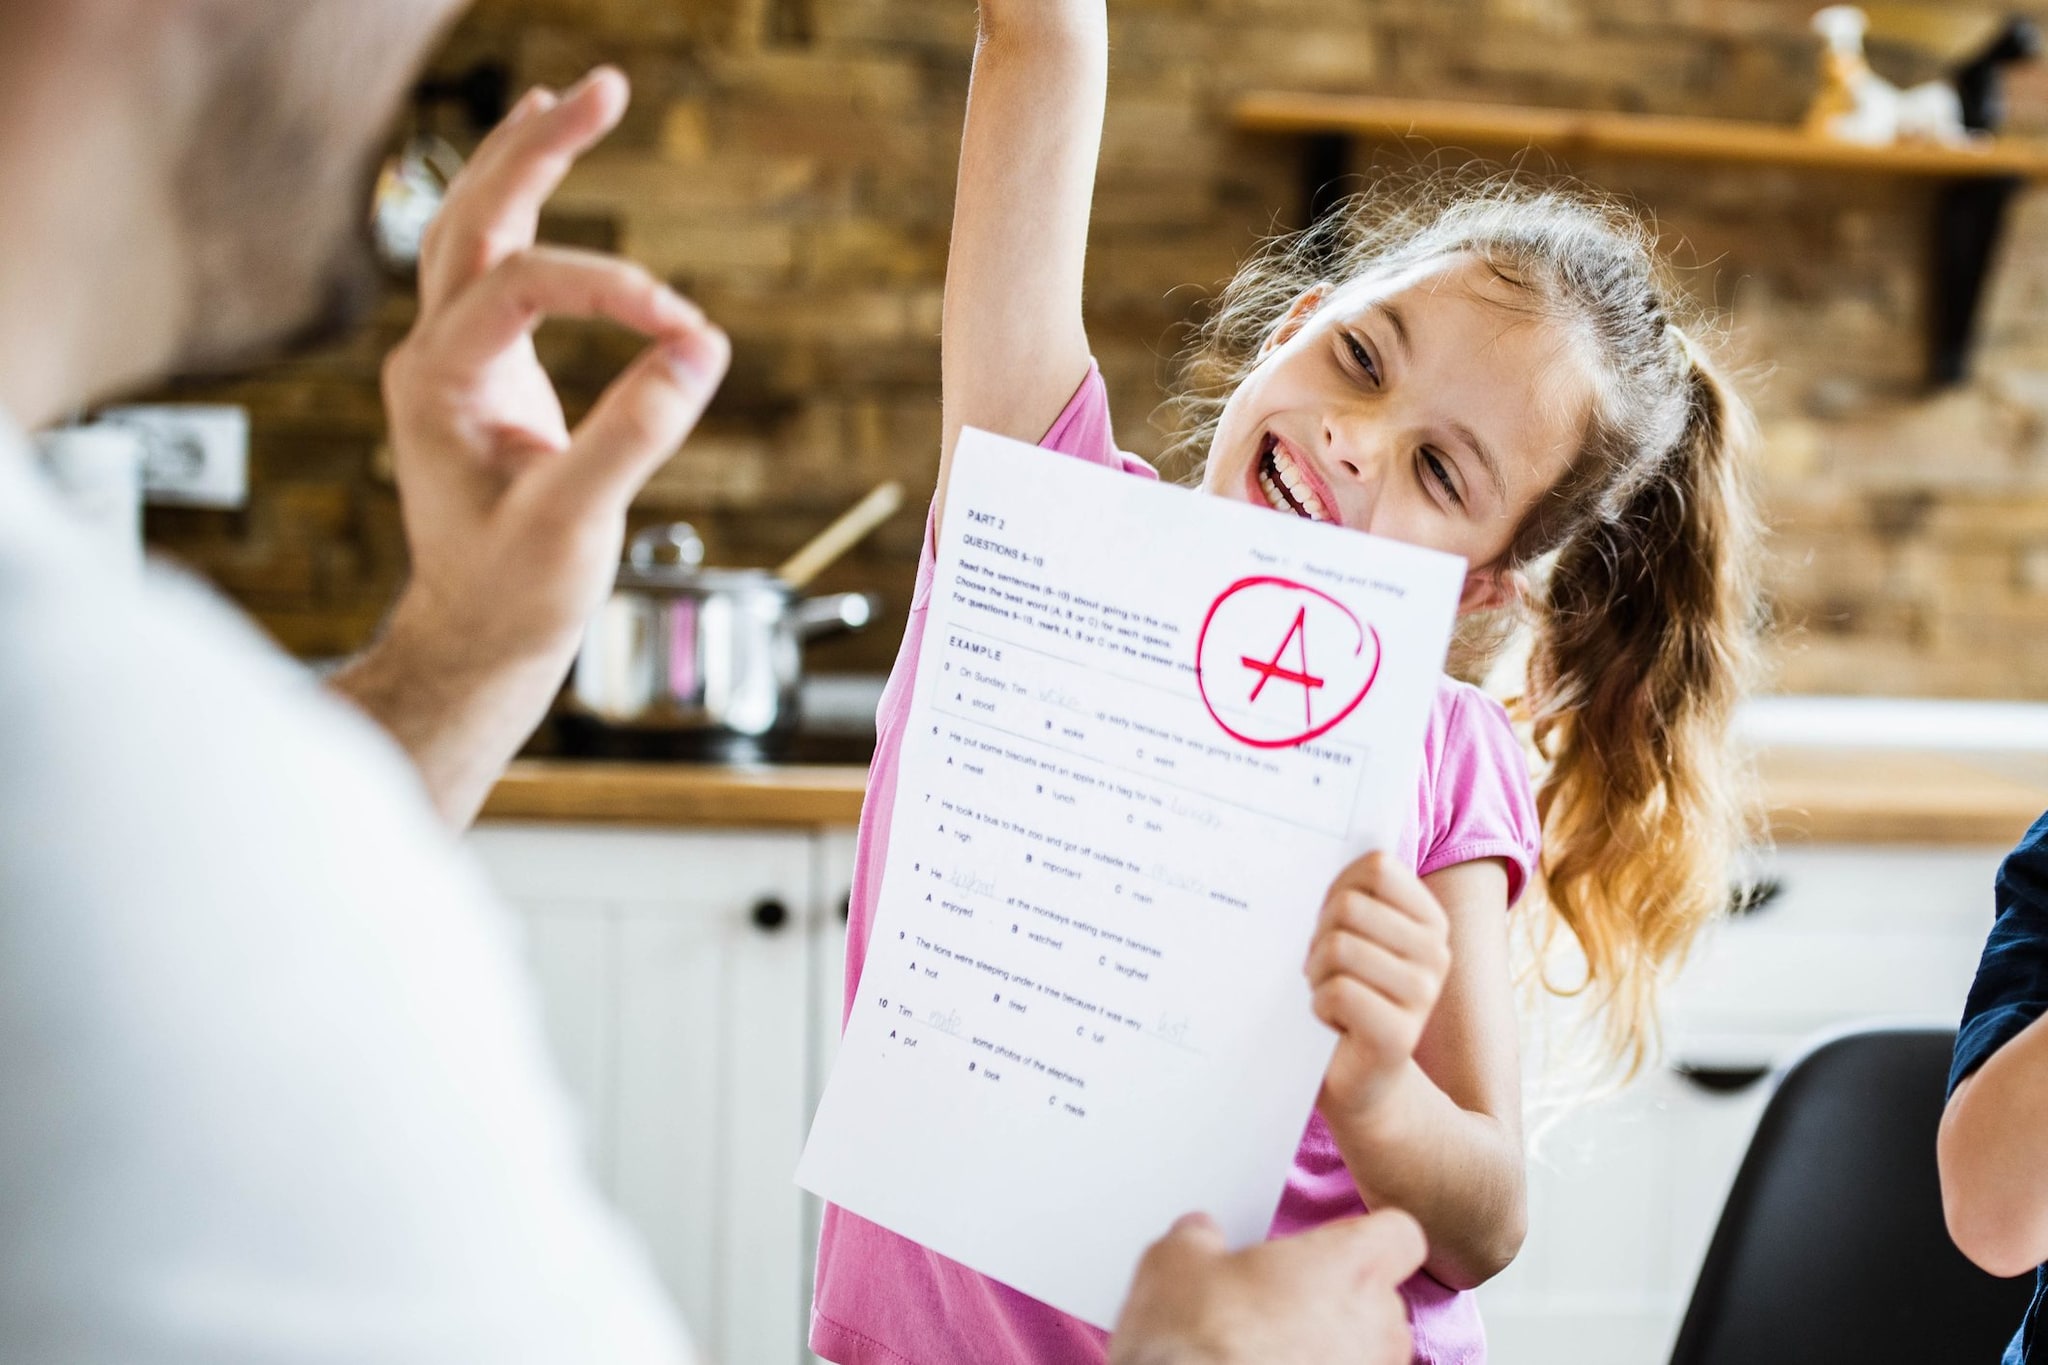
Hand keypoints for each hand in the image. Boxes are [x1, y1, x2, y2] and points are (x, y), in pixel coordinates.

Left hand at [380, 66, 728, 685]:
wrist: (475, 639)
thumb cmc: (514, 593)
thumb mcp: (577, 520)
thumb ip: (635, 432)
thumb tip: (701, 348)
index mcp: (438, 384)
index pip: (525, 284)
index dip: (611, 289)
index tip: (683, 328)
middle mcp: (431, 357)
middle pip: (472, 217)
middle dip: (537, 149)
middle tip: (602, 88)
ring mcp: (448, 361)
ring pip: (470, 230)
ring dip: (521, 164)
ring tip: (571, 101)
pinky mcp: (477, 373)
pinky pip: (490, 268)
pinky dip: (521, 212)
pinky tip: (545, 177)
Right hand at [1108, 1210, 1422, 1364]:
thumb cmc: (1199, 1345)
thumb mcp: (1175, 1263)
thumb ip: (1200, 1237)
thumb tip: (1199, 1235)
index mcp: (1348, 1265)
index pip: (1398, 1233)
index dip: (1364, 1237)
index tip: (1329, 1244)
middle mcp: (1376, 1324)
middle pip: (1382, 1297)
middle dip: (1339, 1298)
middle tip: (1279, 1302)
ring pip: (1367, 1353)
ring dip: (1332, 1350)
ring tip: (1271, 1352)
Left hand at [1305, 851, 1452, 1120]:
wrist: (1358, 1079)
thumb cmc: (1346, 997)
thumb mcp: (1353, 939)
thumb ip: (1353, 896)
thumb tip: (1325, 833)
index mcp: (1429, 921)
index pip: (1376, 866)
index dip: (1336, 886)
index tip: (1330, 918)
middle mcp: (1436, 953)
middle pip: (1347, 907)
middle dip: (1318, 938)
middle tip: (1324, 970)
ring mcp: (1422, 994)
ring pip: (1338, 948)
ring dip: (1315, 975)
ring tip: (1328, 996)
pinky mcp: (1398, 1034)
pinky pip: (1336, 992)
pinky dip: (1317, 1007)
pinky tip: (1333, 1024)